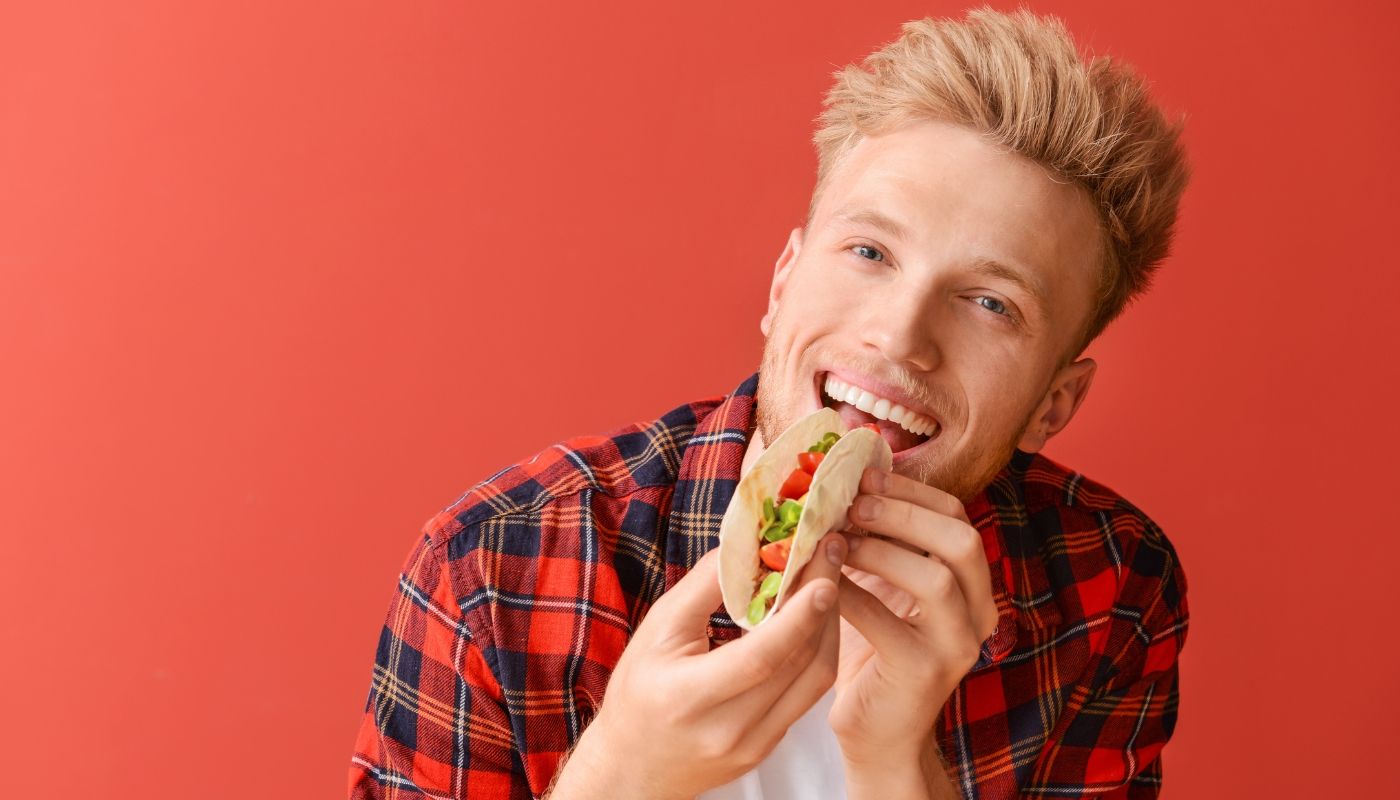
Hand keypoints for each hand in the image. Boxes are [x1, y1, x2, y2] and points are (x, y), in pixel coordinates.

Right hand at [549, 532, 848, 799]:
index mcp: (690, 698)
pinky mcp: (770, 746)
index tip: (822, 573)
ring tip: (826, 580)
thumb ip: (704, 585)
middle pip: (799, 663)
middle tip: (830, 555)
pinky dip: (815, 651)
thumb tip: (748, 542)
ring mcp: (755, 744)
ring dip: (828, 625)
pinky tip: (812, 620)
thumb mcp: (657, 630)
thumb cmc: (638, 691)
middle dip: (823, 604)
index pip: (761, 657)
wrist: (634, 767)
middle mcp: (729, 729)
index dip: (799, 615)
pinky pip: (807, 694)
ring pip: (815, 679)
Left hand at [829, 468, 998, 773]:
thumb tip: (845, 479)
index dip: (911, 492)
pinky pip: (887, 622)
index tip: (864, 476)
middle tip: (851, 505)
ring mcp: (957, 646)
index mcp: (973, 585)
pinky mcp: (924, 674)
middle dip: (903, 514)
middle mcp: (979, 613)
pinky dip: (848, 594)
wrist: (877, 732)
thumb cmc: (873, 650)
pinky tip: (819, 584)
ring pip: (933, 579)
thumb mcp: (882, 587)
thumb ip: (879, 542)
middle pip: (961, 540)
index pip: (958, 518)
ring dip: (877, 551)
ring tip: (833, 541)